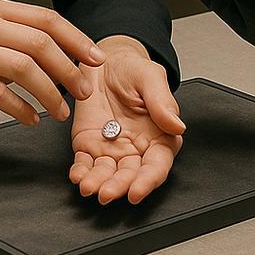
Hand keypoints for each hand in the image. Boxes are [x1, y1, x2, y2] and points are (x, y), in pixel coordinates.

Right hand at [0, 0, 105, 130]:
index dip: (76, 39)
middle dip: (69, 69)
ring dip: (50, 93)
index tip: (96, 60)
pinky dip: (21, 109)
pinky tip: (31, 119)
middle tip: (83, 91)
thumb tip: (70, 57)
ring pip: (23, 67)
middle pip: (39, 41)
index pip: (46, 18)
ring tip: (60, 112)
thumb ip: (19, 43)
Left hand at [68, 37, 183, 204]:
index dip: (147, 181)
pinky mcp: (89, 145)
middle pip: (130, 175)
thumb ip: (163, 102)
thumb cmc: (133, 70)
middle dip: (118, 187)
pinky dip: (81, 172)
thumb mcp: (151, 77)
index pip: (157, 165)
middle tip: (107, 192)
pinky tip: (77, 175)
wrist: (105, 61)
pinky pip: (85, 163)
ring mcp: (111, 149)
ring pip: (107, 174)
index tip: (136, 192)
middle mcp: (136, 149)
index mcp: (159, 137)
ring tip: (89, 186)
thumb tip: (176, 125)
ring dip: (98, 183)